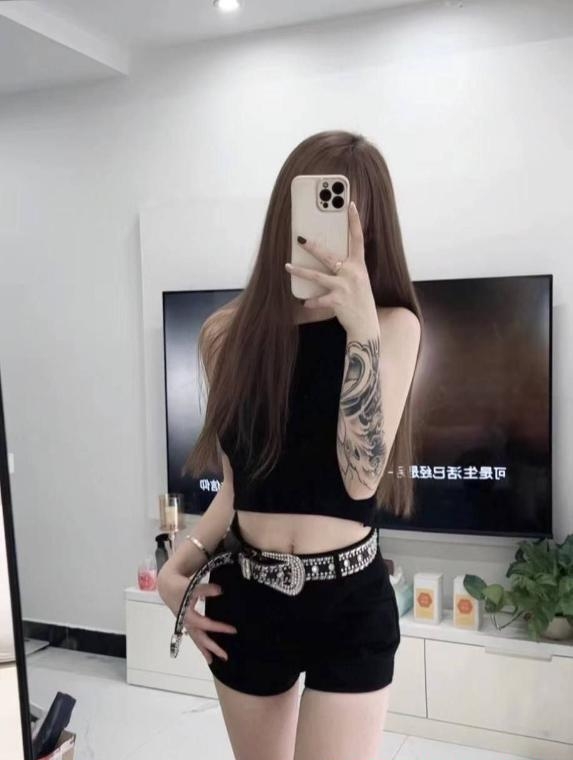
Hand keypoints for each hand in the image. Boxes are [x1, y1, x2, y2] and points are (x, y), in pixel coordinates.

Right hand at [183, 581, 236, 663]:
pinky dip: (200, 644)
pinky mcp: (186, 623)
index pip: (207, 625)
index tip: (233, 631)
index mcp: (189, 616)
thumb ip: (205, 589)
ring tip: (212, 660)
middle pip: (200, 639)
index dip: (220, 628)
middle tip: (225, 657)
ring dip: (204, 650)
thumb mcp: (191, 587)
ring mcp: (186, 624)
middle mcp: (187, 623)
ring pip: (196, 640)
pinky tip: (205, 649)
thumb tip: (220, 591)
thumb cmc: (179, 587)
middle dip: (212, 648)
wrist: (167, 587)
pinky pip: (194, 636)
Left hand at [285, 201, 377, 333]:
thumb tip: (329, 257)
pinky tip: (305, 302)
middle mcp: (353, 273)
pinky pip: (318, 299)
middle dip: (313, 247)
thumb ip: (347, 267)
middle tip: (299, 238)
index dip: (354, 221)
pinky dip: (311, 301)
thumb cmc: (359, 300)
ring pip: (317, 276)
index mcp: (359, 265)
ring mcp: (345, 287)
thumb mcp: (358, 280)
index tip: (350, 204)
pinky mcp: (338, 301)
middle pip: (329, 256)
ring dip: (300, 271)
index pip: (358, 238)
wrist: (366, 324)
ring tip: (288, 266)